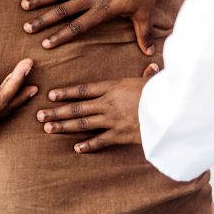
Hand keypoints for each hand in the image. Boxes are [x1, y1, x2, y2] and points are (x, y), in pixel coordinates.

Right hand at [21, 0, 164, 55]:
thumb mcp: (144, 13)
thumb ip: (143, 33)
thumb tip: (149, 53)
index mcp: (102, 10)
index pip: (77, 27)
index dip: (60, 36)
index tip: (45, 44)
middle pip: (62, 11)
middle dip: (43, 20)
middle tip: (27, 27)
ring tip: (24, 4)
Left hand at [36, 63, 159, 152]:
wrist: (173, 111)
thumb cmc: (164, 92)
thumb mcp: (153, 80)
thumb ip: (148, 75)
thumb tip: (153, 65)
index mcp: (114, 87)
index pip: (83, 90)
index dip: (66, 93)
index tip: (51, 95)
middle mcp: (108, 104)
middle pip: (77, 108)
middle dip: (57, 111)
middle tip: (39, 115)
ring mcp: (113, 120)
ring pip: (82, 124)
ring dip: (64, 126)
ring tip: (47, 128)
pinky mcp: (121, 135)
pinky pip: (101, 141)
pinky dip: (88, 145)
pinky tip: (75, 148)